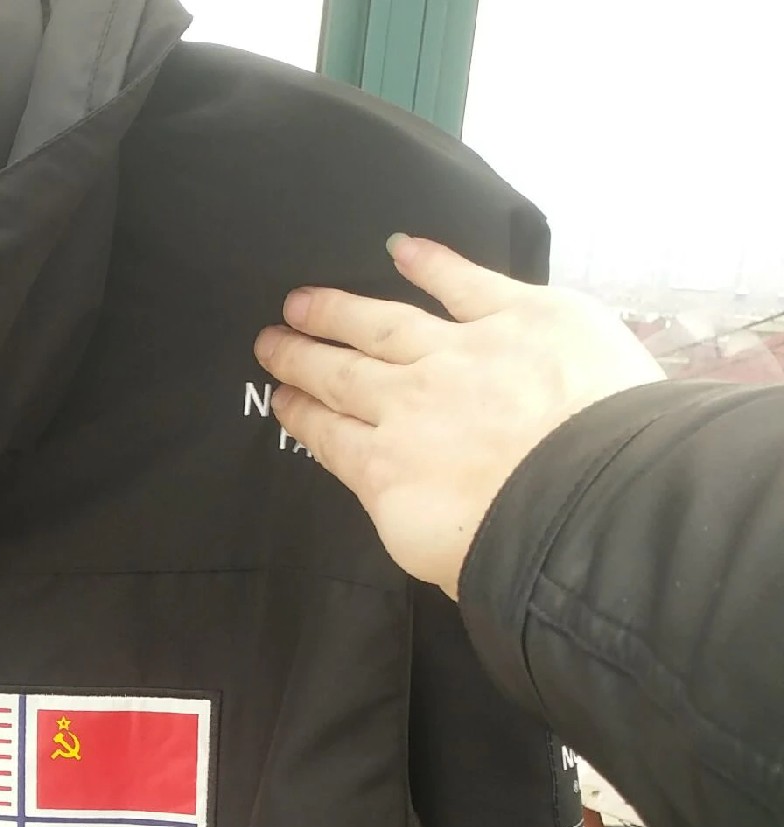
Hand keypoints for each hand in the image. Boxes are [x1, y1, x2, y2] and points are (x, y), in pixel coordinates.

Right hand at [253, 236, 662, 597]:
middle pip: (342, 374)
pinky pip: (464, 282)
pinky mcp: (520, 316)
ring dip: (340, 311)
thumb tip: (392, 486)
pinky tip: (401, 248)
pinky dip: (431, 263)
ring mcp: (461, 352)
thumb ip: (400, 510)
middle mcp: (408, 402)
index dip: (300, 413)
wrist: (583, 505)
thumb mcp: (425, 552)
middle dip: (302, 357)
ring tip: (304, 300)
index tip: (279, 397)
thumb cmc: (509, 550)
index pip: (328, 434)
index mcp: (383, 469)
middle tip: (270, 341)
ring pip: (384, 325)